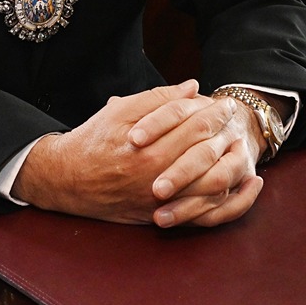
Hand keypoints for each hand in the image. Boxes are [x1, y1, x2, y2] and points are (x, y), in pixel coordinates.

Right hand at [15, 81, 251, 224]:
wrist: (67, 180)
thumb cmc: (94, 140)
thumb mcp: (121, 111)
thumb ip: (159, 99)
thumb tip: (192, 87)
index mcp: (150, 149)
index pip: (196, 126)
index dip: (214, 112)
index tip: (225, 104)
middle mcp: (159, 178)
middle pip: (208, 154)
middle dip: (226, 135)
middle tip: (235, 122)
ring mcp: (161, 202)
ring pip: (211, 187)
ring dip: (230, 167)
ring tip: (237, 149)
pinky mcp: (161, 217)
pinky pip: (201, 213)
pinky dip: (221, 200)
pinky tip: (233, 185)